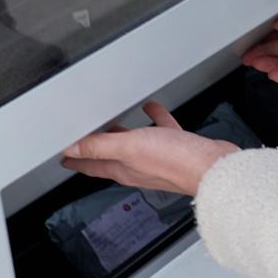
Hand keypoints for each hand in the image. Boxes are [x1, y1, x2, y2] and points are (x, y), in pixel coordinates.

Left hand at [61, 102, 240, 196]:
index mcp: (123, 168)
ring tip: (116, 120)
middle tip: (84, 139)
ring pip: (135, 146)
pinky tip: (154, 110)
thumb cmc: (176, 161)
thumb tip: (71, 149)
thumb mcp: (129, 147)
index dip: (75, 160)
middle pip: (110, 156)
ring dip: (124, 134)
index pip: (91, 165)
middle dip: (95, 148)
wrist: (213, 168)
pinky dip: (155, 121)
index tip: (64, 158)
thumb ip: (99, 146)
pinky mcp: (177, 150)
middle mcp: (138, 167)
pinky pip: (162, 133)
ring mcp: (158, 160)